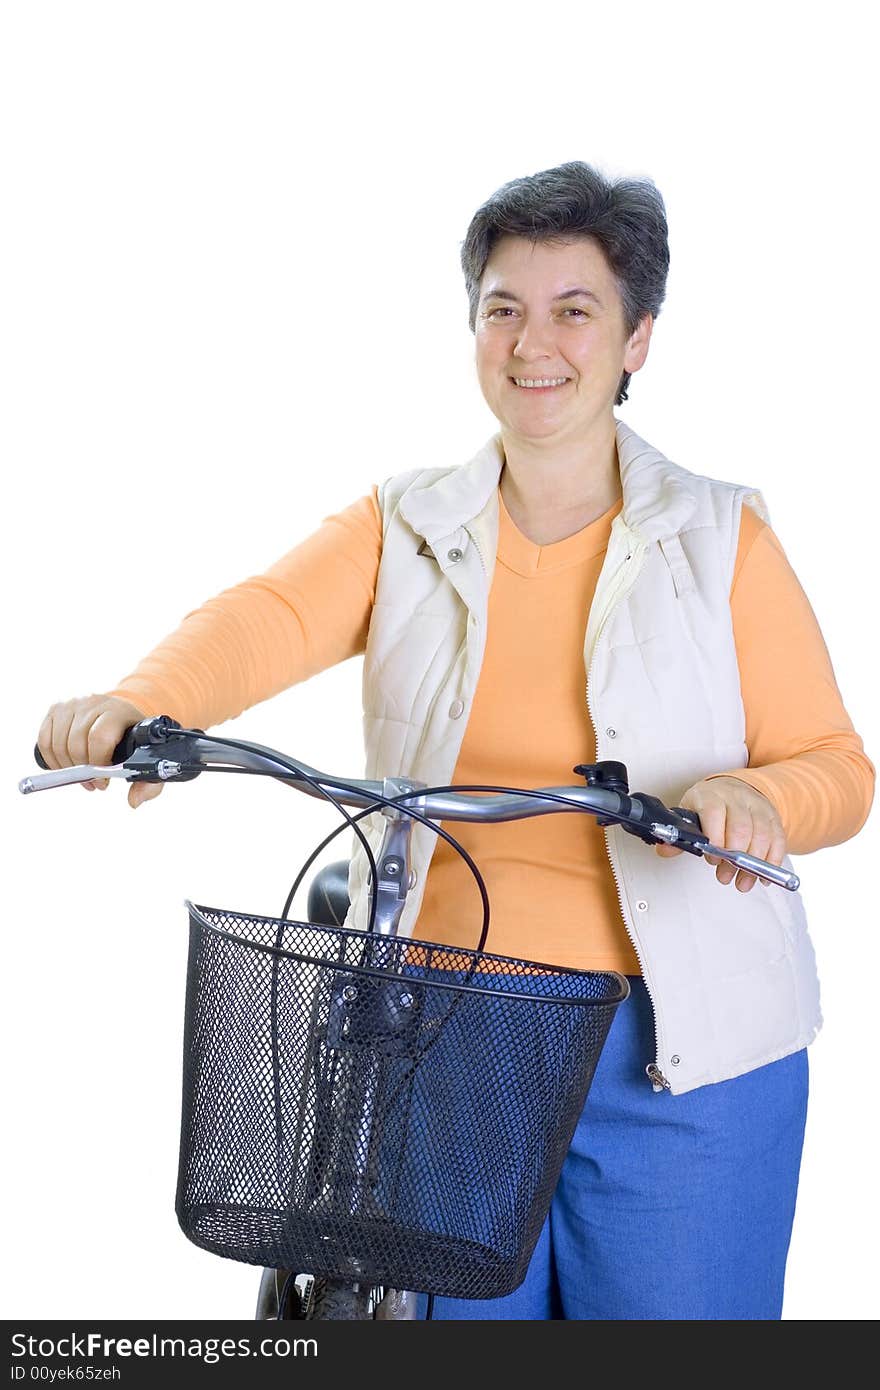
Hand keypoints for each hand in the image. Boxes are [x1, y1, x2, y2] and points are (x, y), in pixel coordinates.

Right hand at [36, 694, 164, 808]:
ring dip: (68, 768)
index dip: (99, 764)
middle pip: (76, 744)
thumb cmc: (132, 739)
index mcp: (118, 711)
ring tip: (83, 776)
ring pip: (58, 744)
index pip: (99, 737)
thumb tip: (134, 801)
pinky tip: (67, 767)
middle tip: (94, 782)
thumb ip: (148, 782)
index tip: (105, 780)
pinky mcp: (56, 710)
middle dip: (83, 771)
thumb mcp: (146, 757)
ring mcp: (72, 704)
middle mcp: (94, 702)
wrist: (121, 715)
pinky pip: (44, 741)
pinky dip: (53, 760)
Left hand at [654, 775, 785, 891]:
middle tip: (724, 877)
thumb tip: (663, 850)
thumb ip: (678, 837)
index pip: (715, 814)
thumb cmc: (707, 807)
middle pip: (742, 828)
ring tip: (741, 883)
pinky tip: (762, 878)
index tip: (711, 859)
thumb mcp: (689, 816)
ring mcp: (757, 807)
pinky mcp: (773, 817)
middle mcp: (736, 798)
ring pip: (762, 836)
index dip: (715, 839)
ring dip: (753, 865)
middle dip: (734, 858)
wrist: (733, 789)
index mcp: (711, 795)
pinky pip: (778, 840)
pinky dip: (772, 862)